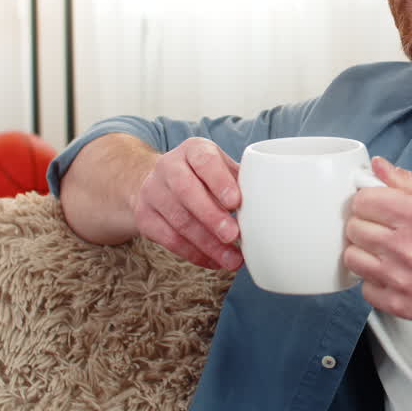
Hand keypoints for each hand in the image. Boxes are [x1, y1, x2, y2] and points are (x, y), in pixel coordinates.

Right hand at [134, 137, 243, 270]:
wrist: (158, 182)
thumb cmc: (203, 176)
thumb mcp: (220, 167)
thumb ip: (240, 180)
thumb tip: (267, 205)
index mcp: (193, 150)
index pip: (204, 161)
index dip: (220, 181)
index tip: (236, 202)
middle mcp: (169, 167)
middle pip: (187, 192)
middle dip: (211, 216)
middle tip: (234, 236)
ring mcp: (152, 191)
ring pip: (178, 220)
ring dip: (207, 243)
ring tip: (232, 259)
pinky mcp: (144, 217)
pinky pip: (169, 239)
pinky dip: (194, 254)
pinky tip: (214, 261)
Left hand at [343, 157, 411, 330]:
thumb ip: (410, 181)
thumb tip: (379, 167)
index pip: (363, 200)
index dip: (367, 199)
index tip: (375, 204)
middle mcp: (405, 246)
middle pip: (354, 227)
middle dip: (365, 223)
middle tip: (382, 227)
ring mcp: (400, 278)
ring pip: (352, 258)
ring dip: (365, 251)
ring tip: (385, 250)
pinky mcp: (399, 304)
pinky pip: (365, 289)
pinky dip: (375, 281)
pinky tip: (393, 273)